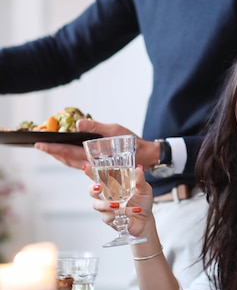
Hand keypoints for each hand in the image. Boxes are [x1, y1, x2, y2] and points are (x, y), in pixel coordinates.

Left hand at [34, 119, 158, 169]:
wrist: (145, 156)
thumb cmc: (132, 143)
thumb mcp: (115, 130)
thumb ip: (96, 127)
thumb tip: (78, 123)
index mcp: (94, 156)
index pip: (68, 152)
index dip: (53, 149)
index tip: (40, 144)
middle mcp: (92, 163)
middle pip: (66, 159)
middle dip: (52, 153)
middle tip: (39, 145)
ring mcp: (95, 166)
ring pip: (71, 162)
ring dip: (58, 155)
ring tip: (48, 148)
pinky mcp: (98, 165)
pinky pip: (78, 162)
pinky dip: (68, 157)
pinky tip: (64, 152)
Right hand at [90, 166, 154, 238]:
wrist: (146, 220)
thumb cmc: (142, 202)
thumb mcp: (144, 189)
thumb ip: (140, 180)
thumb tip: (139, 168)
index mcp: (113, 185)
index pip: (99, 177)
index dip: (91, 172)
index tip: (87, 167)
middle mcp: (107, 196)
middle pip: (92, 191)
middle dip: (92, 189)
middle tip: (98, 187)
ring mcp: (107, 208)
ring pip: (97, 205)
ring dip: (105, 204)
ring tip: (116, 205)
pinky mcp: (110, 219)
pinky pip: (108, 217)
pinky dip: (118, 214)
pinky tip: (128, 212)